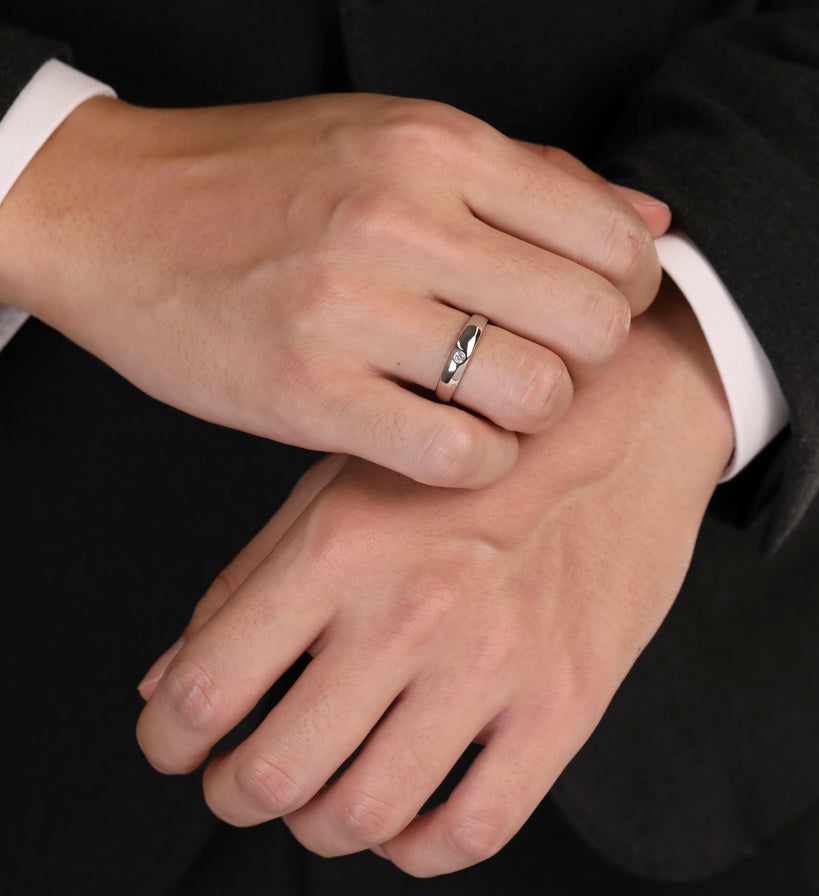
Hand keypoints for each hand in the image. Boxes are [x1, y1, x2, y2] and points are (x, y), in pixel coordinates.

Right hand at [0, 93, 667, 486]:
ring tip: (486, 400)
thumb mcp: (395, 136)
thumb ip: (531, 176)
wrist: (113, 211)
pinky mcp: (306, 391)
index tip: (588, 309)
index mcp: (435, 145)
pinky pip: (455, 453)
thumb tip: (649, 221)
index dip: (626, 290)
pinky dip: (473, 459)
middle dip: (585, 358)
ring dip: (529, 414)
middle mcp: (401, 218)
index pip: (610, 238)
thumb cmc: (261, 177)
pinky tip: (443, 435)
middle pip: (590, 324)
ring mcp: (349, 308)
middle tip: (540, 358)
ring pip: (534, 394)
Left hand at [136, 279, 732, 875]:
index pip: (206, 687)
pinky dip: (416, 848)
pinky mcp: (565, 703)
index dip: (165, 737)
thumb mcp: (342, 483)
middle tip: (235, 777)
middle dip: (231, 791)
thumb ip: (248, 581)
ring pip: (363, 815)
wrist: (619, 423)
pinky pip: (473, 828)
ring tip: (314, 795)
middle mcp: (409, 611)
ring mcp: (494, 663)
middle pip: (274, 772)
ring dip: (315, 823)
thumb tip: (166, 684)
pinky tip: (400, 820)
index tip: (172, 743)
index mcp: (339, 546)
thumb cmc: (464, 455)